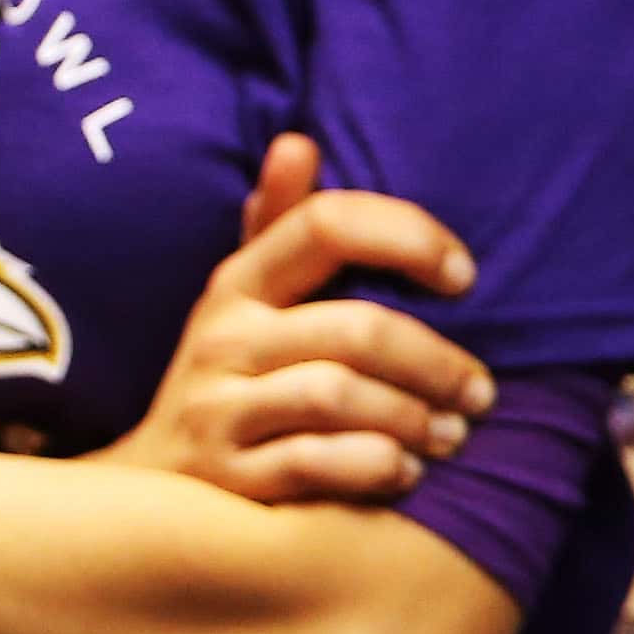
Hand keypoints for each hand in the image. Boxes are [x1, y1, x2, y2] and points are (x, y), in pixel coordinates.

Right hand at [102, 134, 490, 501]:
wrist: (154, 492)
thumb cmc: (231, 383)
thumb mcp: (243, 302)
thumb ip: (278, 227)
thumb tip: (298, 141)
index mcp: (238, 284)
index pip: (324, 225)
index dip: (407, 236)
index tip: (463, 276)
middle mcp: (223, 338)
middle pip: (355, 328)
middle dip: (436, 361)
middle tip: (479, 392)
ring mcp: (220, 408)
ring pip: (340, 396)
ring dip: (415, 417)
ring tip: (450, 435)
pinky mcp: (229, 476)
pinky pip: (319, 464)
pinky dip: (377, 466)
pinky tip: (404, 470)